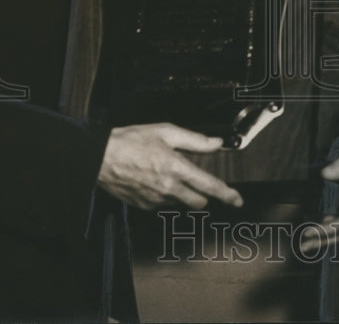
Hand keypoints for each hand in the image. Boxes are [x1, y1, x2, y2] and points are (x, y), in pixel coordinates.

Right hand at [98, 123, 242, 209]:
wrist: (100, 158)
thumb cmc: (132, 141)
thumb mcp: (166, 131)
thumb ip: (195, 140)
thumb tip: (216, 142)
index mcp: (176, 168)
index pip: (209, 186)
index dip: (227, 195)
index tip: (237, 201)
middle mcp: (168, 188)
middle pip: (198, 202)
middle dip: (203, 195)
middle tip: (197, 182)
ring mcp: (155, 200)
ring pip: (180, 203)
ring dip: (182, 194)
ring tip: (168, 175)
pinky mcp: (143, 206)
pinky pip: (162, 204)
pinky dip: (165, 196)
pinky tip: (154, 180)